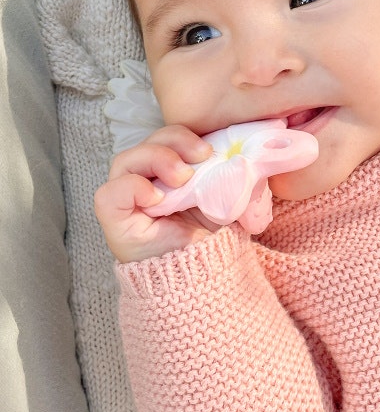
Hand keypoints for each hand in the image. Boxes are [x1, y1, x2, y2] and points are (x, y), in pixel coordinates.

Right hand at [94, 125, 215, 262]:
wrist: (205, 275)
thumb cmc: (213, 235)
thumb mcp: (223, 196)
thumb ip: (224, 172)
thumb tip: (239, 151)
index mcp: (169, 174)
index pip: (165, 140)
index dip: (183, 137)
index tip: (209, 149)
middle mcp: (145, 183)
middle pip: (146, 144)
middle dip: (174, 142)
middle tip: (201, 156)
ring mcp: (128, 201)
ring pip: (125, 160)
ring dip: (157, 159)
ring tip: (182, 178)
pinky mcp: (115, 220)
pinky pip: (109, 194)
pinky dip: (132, 188)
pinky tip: (156, 198)